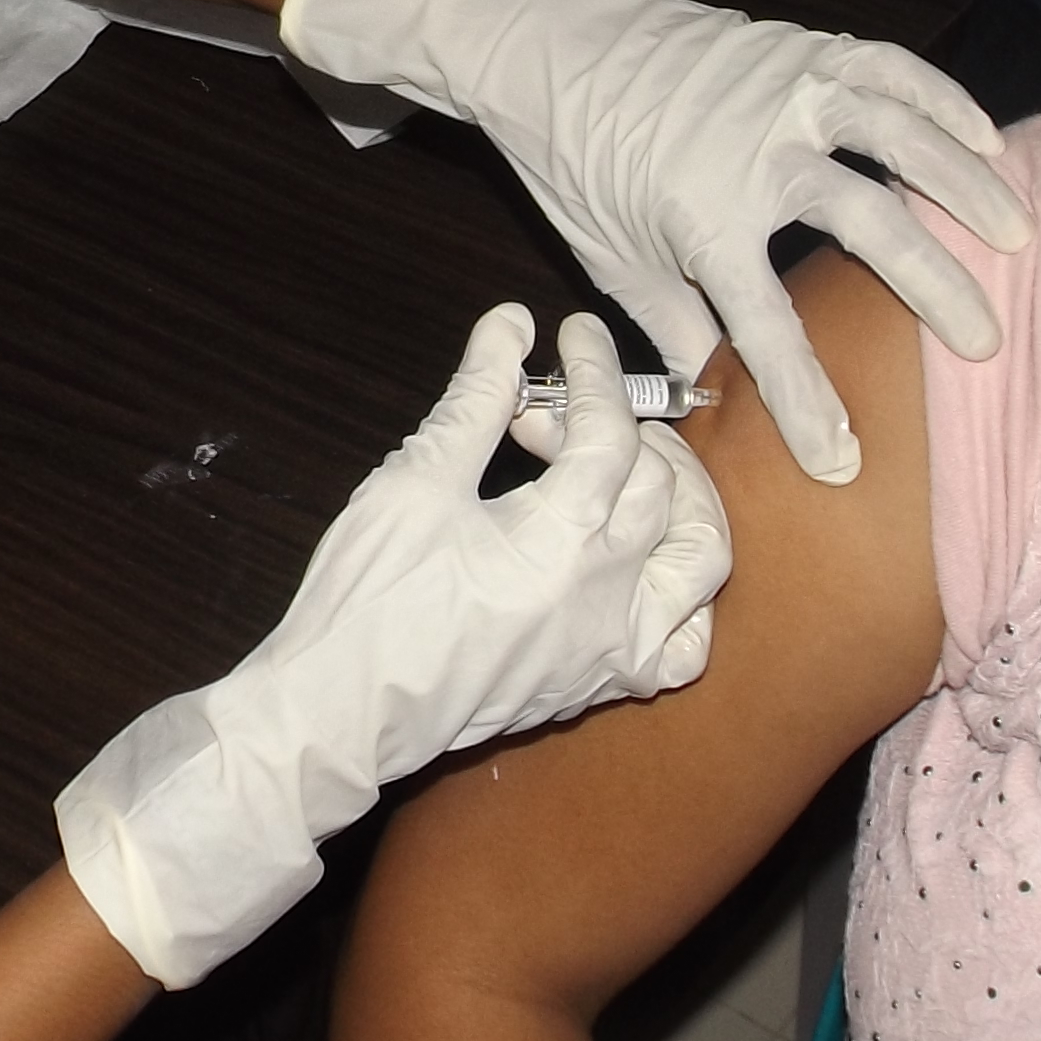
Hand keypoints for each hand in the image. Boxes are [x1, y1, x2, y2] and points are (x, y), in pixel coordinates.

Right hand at [53, 309, 724, 985]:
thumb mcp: (413, 483)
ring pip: (702, 561)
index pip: (611, 433)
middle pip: (661, 484)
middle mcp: (605, 598)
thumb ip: (476, 399)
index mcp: (559, 542)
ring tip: (629, 471)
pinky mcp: (601, 686)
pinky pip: (686, 645)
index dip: (595, 371)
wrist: (338, 715)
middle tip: (551, 416)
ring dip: (681, 499)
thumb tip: (511, 325)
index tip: (573, 336)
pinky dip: (684, 596)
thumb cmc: (364, 603)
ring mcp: (612, 649)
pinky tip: (642, 564)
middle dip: (618, 427)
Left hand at [277, 0, 1031, 484]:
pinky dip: (944, 100)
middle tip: (985, 342)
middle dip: (934, 289)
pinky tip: (985, 139)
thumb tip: (714, 406)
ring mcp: (785, 91)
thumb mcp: (614, 263)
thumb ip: (675, 332)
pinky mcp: (799, 45)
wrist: (547, 47)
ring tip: (1017, 235)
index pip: (768, 329)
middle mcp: (756, 153)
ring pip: (899, 137)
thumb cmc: (575, 164)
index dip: (808, 402)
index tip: (844, 462)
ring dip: (965, 186)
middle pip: (868, 227)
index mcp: (701, 220)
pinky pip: (889, 68)